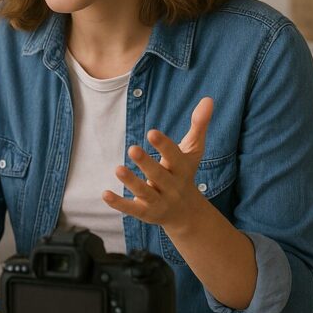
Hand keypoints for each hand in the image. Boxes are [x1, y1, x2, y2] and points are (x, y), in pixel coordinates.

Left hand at [102, 97, 214, 233]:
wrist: (187, 213)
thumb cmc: (185, 173)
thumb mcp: (193, 150)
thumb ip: (199, 125)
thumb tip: (208, 98)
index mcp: (182, 169)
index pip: (174, 156)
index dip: (164, 146)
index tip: (152, 132)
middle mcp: (172, 186)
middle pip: (159, 175)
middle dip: (147, 163)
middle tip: (132, 148)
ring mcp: (159, 201)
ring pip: (145, 192)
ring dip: (131, 182)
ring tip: (118, 169)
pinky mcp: (146, 213)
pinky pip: (132, 208)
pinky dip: (119, 203)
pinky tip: (105, 194)